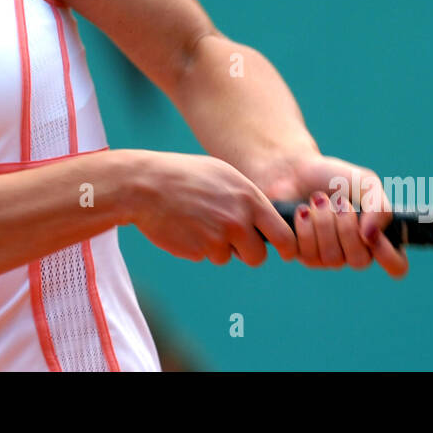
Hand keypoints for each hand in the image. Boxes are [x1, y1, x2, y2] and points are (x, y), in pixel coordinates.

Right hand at [128, 151, 297, 266]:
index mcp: (248, 197)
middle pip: (259, 255)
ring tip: (199, 222)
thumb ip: (246, 197)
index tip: (286, 252)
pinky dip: (198, 247)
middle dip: (250, 253)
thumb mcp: (222, 175)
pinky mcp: (199, 250)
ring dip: (218, 248)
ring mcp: (218, 237)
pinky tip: (185, 226)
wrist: (145, 186)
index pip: (283, 233)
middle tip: (238, 245)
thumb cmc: (183, 176)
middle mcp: (238, 219)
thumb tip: (265, 219)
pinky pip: (207, 256)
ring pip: (229, 257)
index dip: (288, 247)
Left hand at [258, 154, 408, 277]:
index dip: (388, 255)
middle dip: (347, 228)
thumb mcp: (366, 183)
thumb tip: (370, 236)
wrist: (295, 170)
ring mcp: (328, 257)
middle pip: (360, 261)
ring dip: (324, 223)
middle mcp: (354, 252)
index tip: (372, 233)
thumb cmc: (335, 177)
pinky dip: (305, 228)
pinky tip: (302, 210)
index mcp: (377, 237)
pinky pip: (308, 255)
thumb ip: (379, 207)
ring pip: (332, 259)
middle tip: (339, 202)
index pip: (397, 266)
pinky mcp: (302, 255)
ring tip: (318, 199)